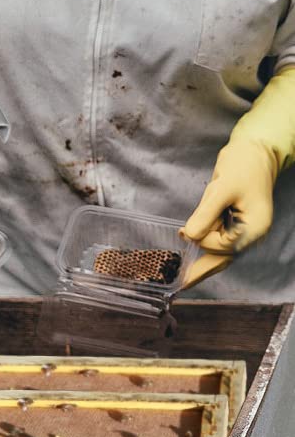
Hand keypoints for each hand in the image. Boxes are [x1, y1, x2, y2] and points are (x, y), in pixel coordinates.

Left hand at [180, 139, 276, 288]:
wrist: (254, 152)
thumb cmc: (243, 166)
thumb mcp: (221, 189)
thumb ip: (205, 214)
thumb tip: (188, 236)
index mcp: (254, 228)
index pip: (223, 247)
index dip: (203, 240)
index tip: (185, 232)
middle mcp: (251, 234)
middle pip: (223, 259)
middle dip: (201, 270)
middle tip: (182, 285)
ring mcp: (244, 231)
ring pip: (220, 254)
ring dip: (200, 259)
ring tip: (182, 273)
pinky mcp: (235, 226)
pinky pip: (218, 242)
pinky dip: (203, 244)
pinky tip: (187, 242)